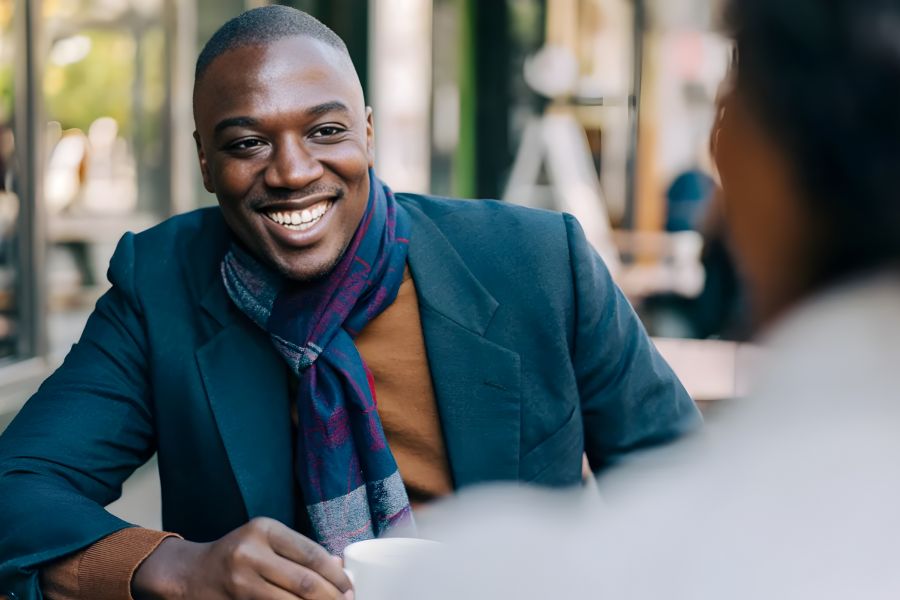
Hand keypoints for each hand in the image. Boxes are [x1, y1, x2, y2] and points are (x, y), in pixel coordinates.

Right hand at [132, 516, 352, 599]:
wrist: (190, 573)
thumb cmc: (237, 553)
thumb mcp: (266, 540)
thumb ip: (300, 552)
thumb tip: (340, 567)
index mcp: (263, 530)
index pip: (310, 554)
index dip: (336, 575)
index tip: (350, 587)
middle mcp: (250, 553)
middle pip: (304, 581)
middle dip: (331, 597)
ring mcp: (239, 581)